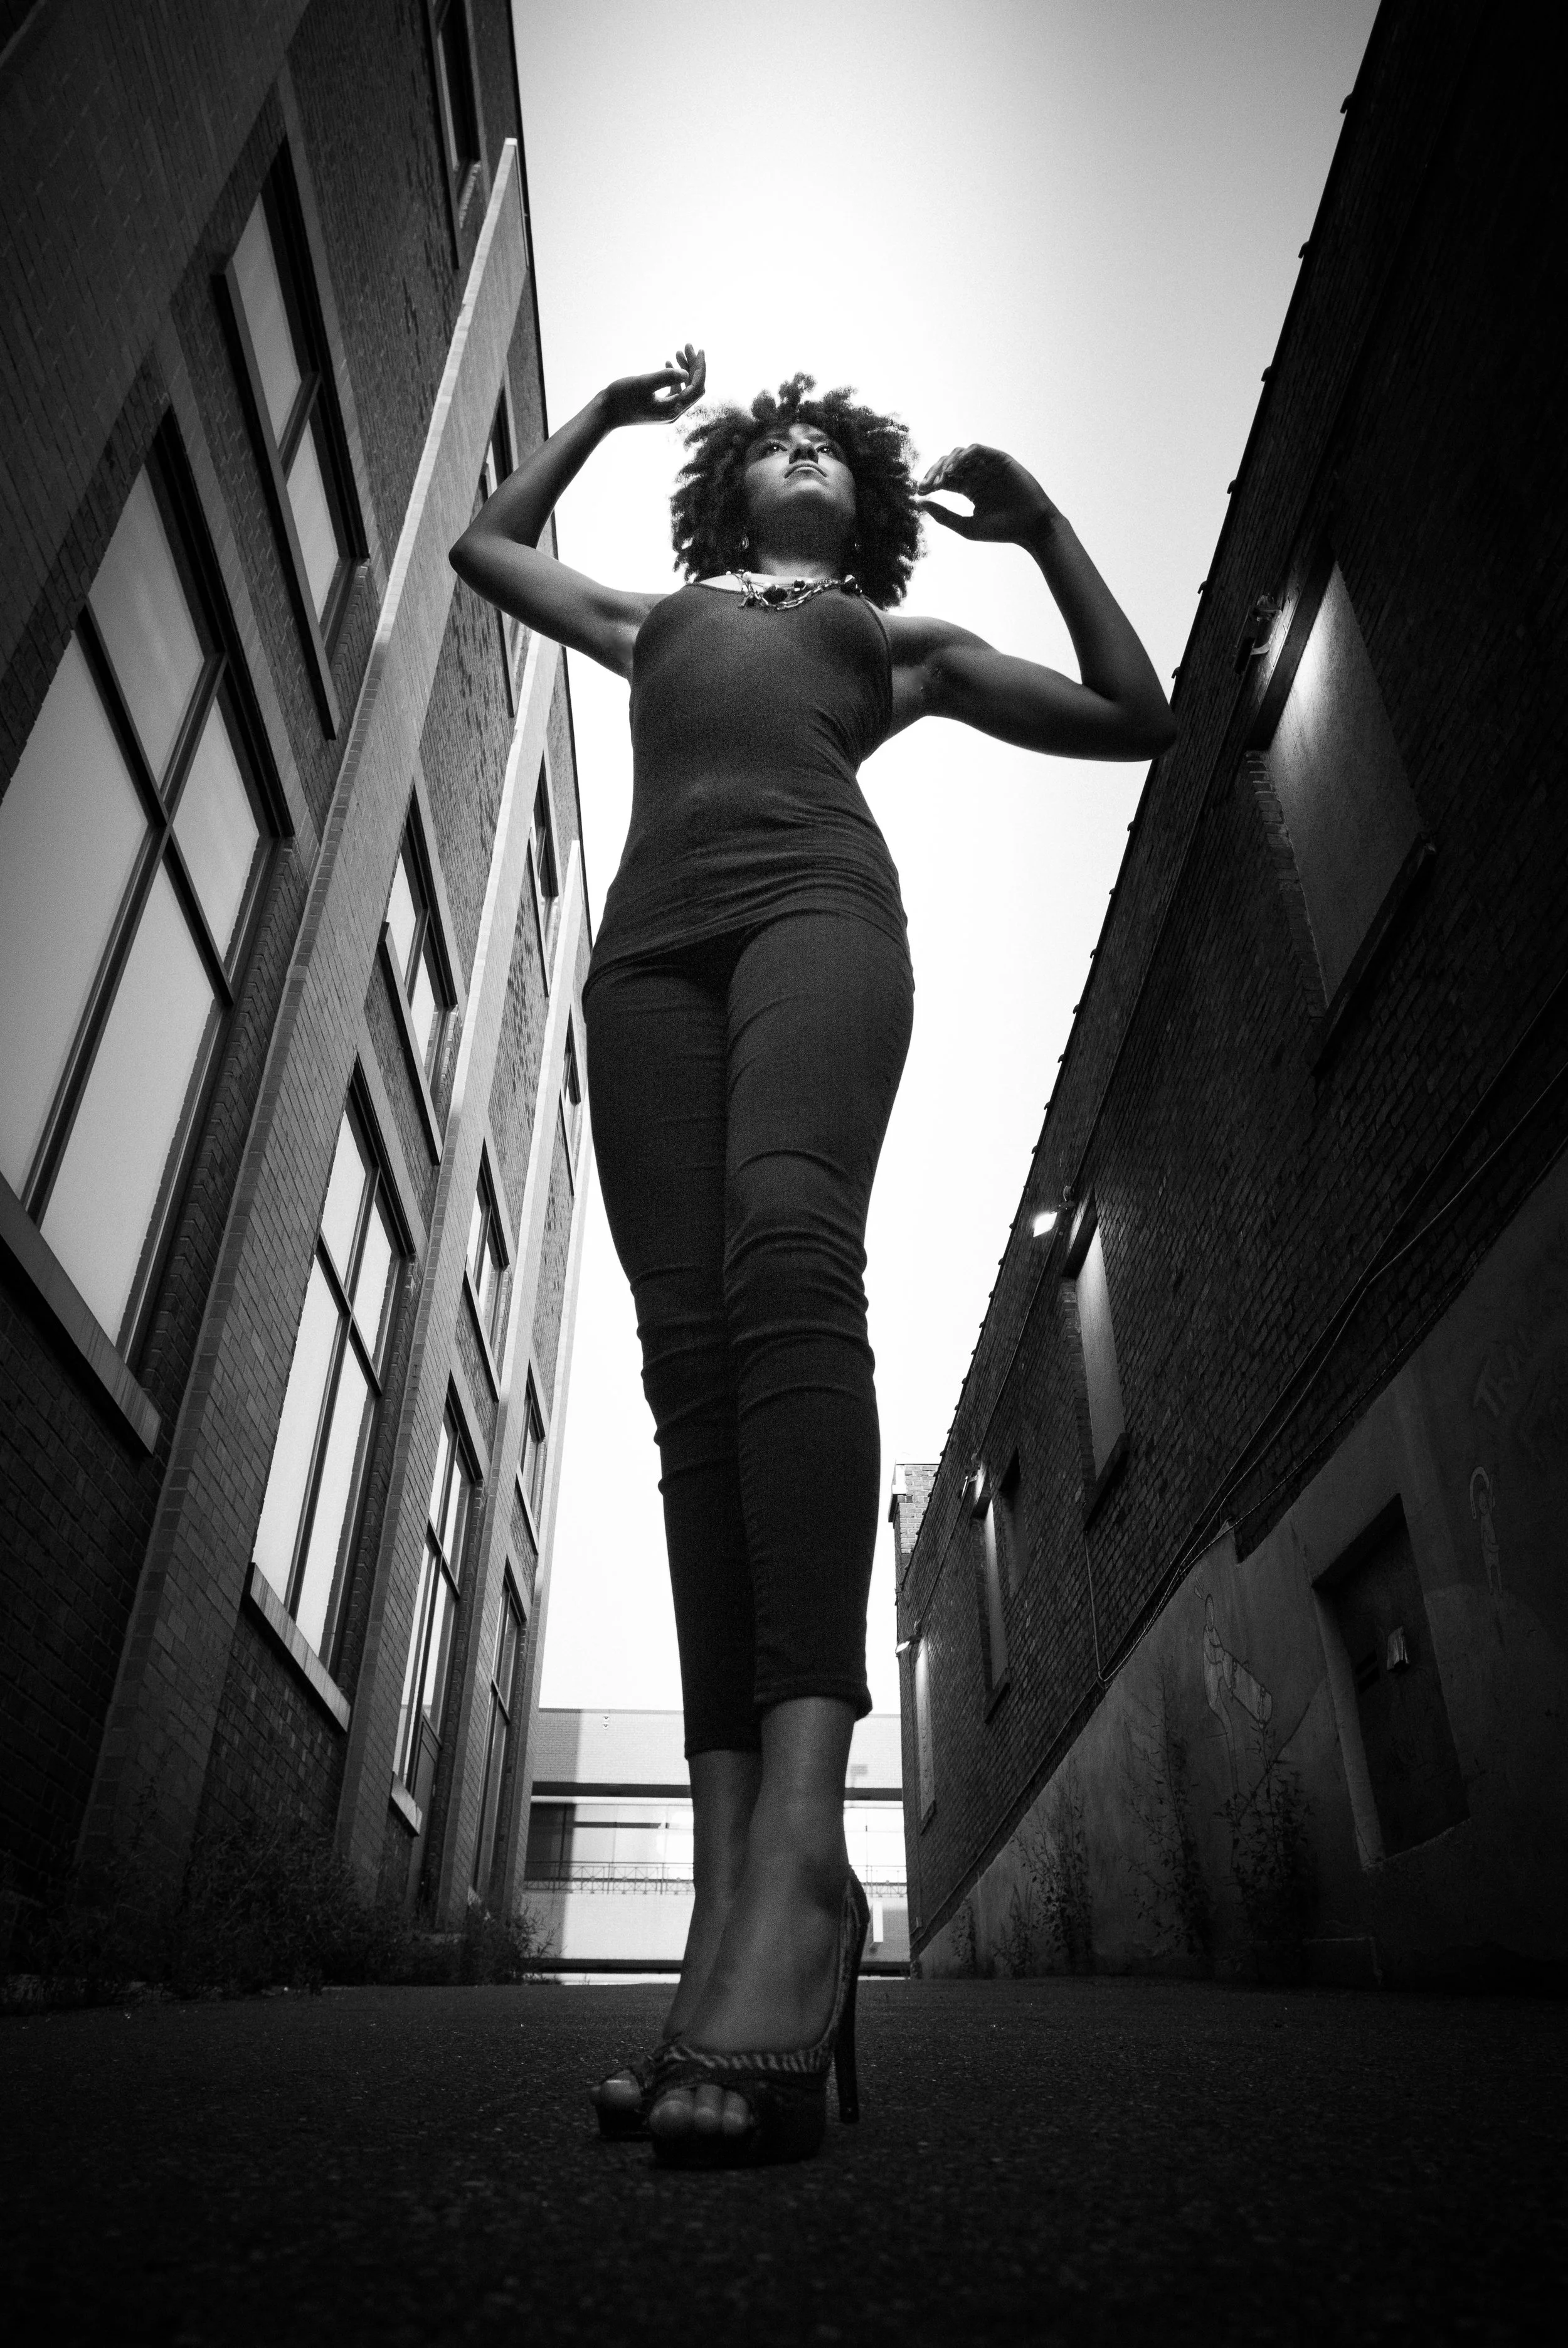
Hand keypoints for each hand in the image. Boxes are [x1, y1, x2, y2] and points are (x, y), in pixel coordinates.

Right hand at [602, 342, 706, 427]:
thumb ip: (665, 377)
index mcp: (672, 409)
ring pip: (685, 388)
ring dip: (684, 369)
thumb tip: (685, 373)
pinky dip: (675, 377)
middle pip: (693, 388)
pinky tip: (667, 362)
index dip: (700, 368)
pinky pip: (675, 391)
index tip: (699, 350)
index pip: (696, 388)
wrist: (605, 413)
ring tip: (678, 351)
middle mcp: (673, 413)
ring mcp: (666, 411)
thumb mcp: (643, 383)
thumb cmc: (621, 397)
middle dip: (693, 366)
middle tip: (687, 346)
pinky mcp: (659, 408)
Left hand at [916, 443, 1055, 543]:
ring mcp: (989, 466)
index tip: (919, 492)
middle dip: (934, 473)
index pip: (944, 480)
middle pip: (949, 465)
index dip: (930, 483)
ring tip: (938, 480)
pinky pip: (977, 451)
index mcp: (970, 489)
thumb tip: (918, 503)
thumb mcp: (966, 526)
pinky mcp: (1000, 459)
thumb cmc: (1001, 530)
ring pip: (960, 455)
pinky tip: (953, 470)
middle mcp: (978, 475)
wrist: (1030, 527)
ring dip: (946, 464)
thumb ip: (943, 515)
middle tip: (924, 485)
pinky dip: (962, 457)